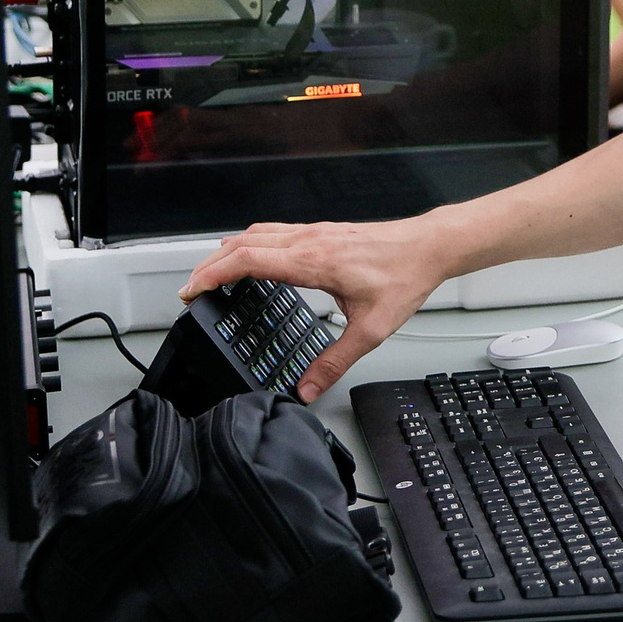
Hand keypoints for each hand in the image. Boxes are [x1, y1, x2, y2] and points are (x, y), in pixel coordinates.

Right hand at [180, 216, 455, 399]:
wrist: (429, 246)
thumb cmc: (404, 276)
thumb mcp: (371, 330)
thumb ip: (335, 361)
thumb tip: (307, 388)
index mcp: (312, 261)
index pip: (247, 260)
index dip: (213, 274)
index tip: (192, 291)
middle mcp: (308, 240)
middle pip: (242, 243)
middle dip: (209, 265)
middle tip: (192, 290)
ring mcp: (314, 233)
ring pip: (257, 234)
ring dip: (229, 253)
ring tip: (214, 276)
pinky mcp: (323, 233)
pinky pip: (275, 233)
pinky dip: (252, 246)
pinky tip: (255, 263)